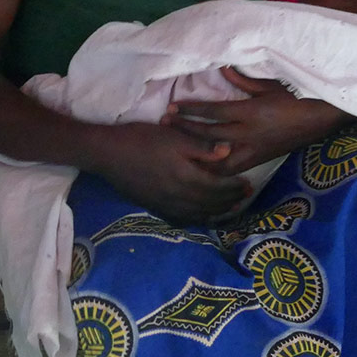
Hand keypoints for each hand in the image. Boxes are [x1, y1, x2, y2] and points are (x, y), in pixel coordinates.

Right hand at [89, 122, 248, 223]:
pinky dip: (197, 219)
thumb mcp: (176, 136)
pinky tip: (202, 216)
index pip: (219, 188)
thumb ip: (203, 148)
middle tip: (245, 196)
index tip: (248, 184)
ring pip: (198, 215)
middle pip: (211, 204)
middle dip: (231, 201)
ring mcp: (165, 205)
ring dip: (217, 212)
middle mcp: (179, 197)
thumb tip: (228, 152)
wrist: (108, 154)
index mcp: (187, 178)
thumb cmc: (143, 139)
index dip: (235, 187)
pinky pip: (181, 219)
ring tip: (231, 208)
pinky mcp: (154, 207)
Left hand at [165, 68, 345, 172]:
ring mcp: (253, 150)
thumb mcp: (270, 86)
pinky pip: (231, 170)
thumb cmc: (297, 98)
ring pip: (218, 160)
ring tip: (177, 151)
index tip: (172, 107)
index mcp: (251, 113)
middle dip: (185, 130)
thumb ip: (243, 81)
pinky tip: (201, 169)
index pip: (213, 112)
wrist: (321, 119)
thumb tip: (220, 69)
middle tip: (165, 124)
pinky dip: (215, 170)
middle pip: (209, 135)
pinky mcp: (259, 160)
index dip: (191, 110)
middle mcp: (249, 134)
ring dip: (196, 156)